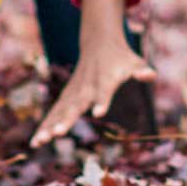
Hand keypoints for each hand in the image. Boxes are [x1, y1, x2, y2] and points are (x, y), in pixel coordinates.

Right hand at [31, 0, 153, 146]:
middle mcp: (86, 87)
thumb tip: (150, 74)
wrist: (99, 43)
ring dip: (49, 125)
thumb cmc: (121, 57)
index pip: (104, 91)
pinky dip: (45, 125)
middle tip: (58, 132)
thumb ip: (142, 71)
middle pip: (76, 104)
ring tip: (39, 142)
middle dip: (66, 118)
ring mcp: (74, 92)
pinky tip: (36, 142)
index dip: (102, 100)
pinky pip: (54, 112)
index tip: (99, 112)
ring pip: (59, 110)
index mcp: (105, 80)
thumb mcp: (135, 62)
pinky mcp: (67, 97)